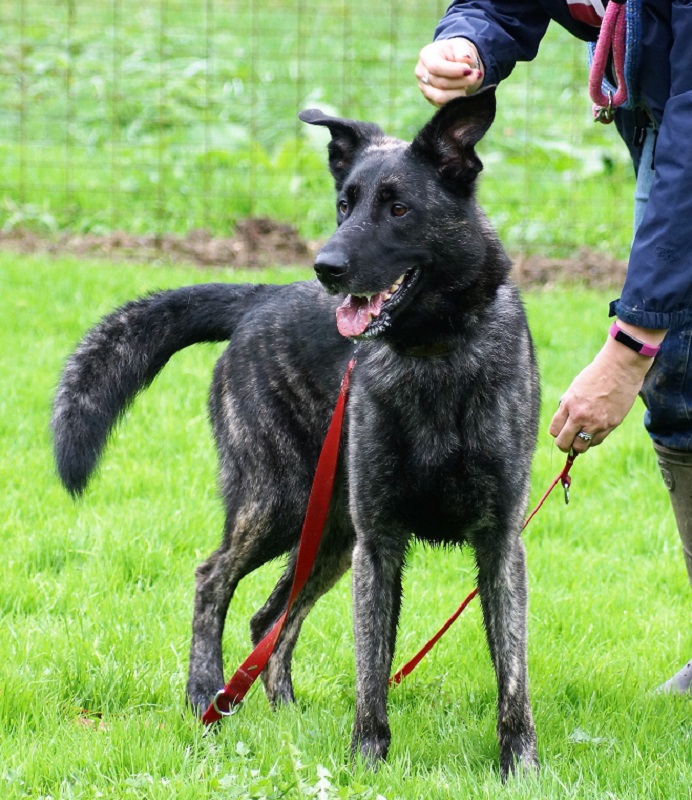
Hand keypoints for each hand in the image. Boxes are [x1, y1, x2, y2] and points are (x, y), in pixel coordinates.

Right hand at [415, 38, 484, 106]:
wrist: (453, 62)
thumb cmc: (456, 52)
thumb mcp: (461, 46)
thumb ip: (463, 50)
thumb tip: (465, 60)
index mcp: (426, 55)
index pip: (435, 67)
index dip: (452, 71)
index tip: (469, 70)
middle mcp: (421, 73)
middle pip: (440, 83)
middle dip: (461, 81)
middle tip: (476, 75)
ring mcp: (424, 88)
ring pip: (440, 97)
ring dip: (459, 92)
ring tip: (471, 82)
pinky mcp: (430, 99)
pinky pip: (443, 104)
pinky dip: (456, 99)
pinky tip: (464, 89)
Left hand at [549, 324, 664, 452]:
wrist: (620, 368)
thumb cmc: (596, 375)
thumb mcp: (575, 389)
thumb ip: (568, 406)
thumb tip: (565, 422)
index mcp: (568, 404)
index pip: (554, 430)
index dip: (557, 433)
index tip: (560, 432)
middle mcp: (580, 416)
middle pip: (564, 442)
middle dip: (564, 445)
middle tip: (567, 444)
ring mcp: (596, 422)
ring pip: (581, 447)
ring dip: (579, 445)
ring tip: (581, 437)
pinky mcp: (611, 425)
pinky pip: (597, 441)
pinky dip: (593, 440)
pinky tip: (594, 431)